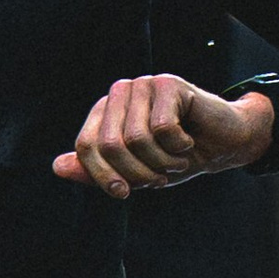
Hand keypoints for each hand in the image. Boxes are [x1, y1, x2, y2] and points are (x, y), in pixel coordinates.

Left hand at [54, 71, 278, 199]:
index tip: (123, 193)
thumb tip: (57, 167)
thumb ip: (96, 171)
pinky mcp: (168, 84)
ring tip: (175, 161)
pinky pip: (163, 128)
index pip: (86, 146)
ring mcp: (143, 86)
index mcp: (104, 113)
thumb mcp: (134, 173)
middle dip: (136, 173)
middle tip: (158, 179)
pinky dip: (178, 146)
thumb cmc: (176, 158)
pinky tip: (188, 141)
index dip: (102, 176)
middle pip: (110, 144)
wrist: (222, 145)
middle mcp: (119, 94)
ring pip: (137, 139)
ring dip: (161, 162)